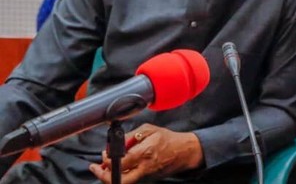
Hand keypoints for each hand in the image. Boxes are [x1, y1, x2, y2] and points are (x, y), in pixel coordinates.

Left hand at [89, 123, 203, 183]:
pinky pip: (131, 179)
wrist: (185, 152)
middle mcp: (144, 167)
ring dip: (111, 176)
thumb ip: (131, 136)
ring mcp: (146, 175)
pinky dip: (122, 174)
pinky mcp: (148, 179)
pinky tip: (119, 167)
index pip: (119, 162)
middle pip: (119, 180)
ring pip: (123, 181)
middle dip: (104, 176)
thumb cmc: (168, 139)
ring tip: (105, 168)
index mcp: (144, 152)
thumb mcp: (149, 130)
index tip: (104, 154)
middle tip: (96, 168)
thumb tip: (116, 143)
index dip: (107, 160)